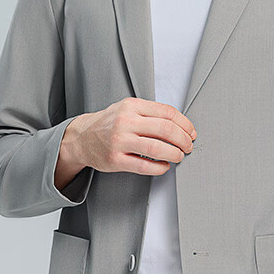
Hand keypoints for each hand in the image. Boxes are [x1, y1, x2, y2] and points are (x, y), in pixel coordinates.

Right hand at [57, 97, 196, 186]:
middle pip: (166, 129)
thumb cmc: (108, 123)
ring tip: (178, 156)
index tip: (191, 132)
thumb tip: (180, 125)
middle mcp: (125, 121)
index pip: (167, 112)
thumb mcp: (127, 108)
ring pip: (157, 148)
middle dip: (183, 140)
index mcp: (132, 106)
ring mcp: (120, 141)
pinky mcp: (115, 159)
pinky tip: (164, 166)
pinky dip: (159, 168)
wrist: (81, 138)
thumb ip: (150, 113)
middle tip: (188, 146)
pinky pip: (144, 165)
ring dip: (174, 154)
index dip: (185, 124)